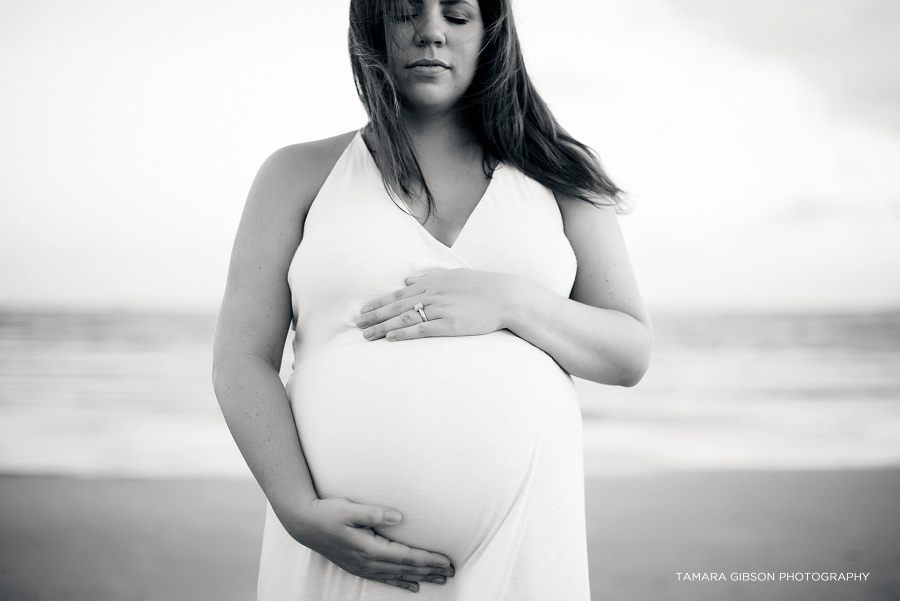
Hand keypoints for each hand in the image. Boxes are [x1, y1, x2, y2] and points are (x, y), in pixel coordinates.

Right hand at [289, 497, 454, 592]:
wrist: (304, 524)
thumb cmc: (327, 513)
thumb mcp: (349, 509)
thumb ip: (374, 513)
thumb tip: (398, 517)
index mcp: (369, 549)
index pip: (406, 557)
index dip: (428, 560)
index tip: (447, 561)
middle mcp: (368, 562)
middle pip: (406, 569)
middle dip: (430, 571)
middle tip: (452, 572)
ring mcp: (363, 567)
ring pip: (398, 576)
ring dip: (420, 577)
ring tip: (440, 579)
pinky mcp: (359, 567)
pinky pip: (385, 579)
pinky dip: (401, 583)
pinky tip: (413, 586)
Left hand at [355, 269, 517, 340]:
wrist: (505, 296)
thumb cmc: (481, 286)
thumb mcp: (453, 274)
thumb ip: (428, 275)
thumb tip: (408, 277)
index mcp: (432, 283)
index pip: (398, 294)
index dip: (379, 303)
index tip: (363, 310)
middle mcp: (432, 294)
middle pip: (396, 306)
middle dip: (374, 316)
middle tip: (357, 325)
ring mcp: (440, 309)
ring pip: (404, 318)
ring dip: (383, 327)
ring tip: (367, 335)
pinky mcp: (449, 324)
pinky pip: (422, 329)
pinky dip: (404, 332)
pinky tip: (390, 337)